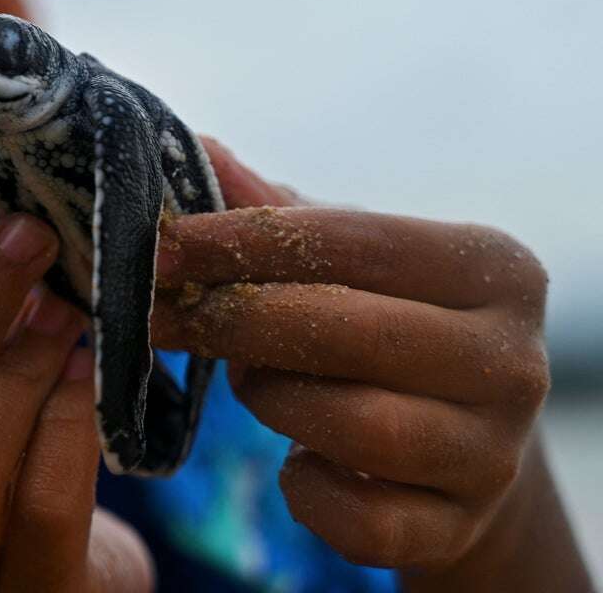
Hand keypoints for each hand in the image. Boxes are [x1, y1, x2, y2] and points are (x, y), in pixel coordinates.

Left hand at [153, 139, 583, 584]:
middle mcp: (511, 360)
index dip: (247, 240)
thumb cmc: (384, 328)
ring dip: (273, 399)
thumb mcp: (345, 262)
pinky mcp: (456, 528)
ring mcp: (492, 453)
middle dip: (237, 319)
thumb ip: (274, 210)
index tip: (166, 245)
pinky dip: (305, 490)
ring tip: (249, 380)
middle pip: (350, 332)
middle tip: (165, 313)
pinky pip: (357, 518)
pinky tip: (296, 461)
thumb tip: (194, 148)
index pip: (356, 241)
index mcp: (493, 270)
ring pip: (354, 424)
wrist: (456, 448)